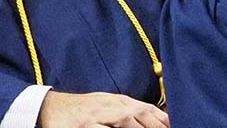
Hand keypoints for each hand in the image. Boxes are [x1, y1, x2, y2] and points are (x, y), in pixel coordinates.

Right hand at [39, 91, 167, 127]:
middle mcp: (110, 106)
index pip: (148, 108)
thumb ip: (131, 111)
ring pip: (125, 120)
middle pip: (140, 113)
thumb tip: (159, 119)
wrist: (49, 106)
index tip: (177, 126)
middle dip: (157, 126)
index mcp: (119, 101)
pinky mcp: (84, 126)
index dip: (164, 119)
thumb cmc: (84, 108)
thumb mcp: (109, 105)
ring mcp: (96, 116)